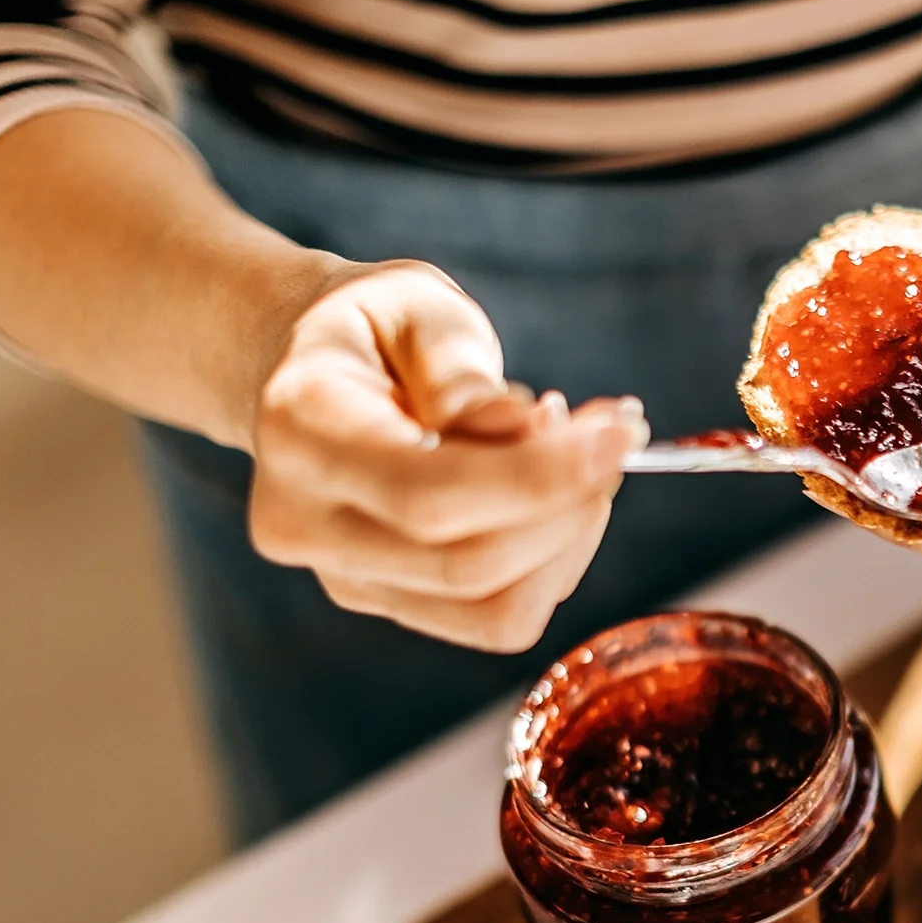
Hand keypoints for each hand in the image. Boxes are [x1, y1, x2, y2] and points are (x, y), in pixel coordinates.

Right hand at [246, 261, 646, 650]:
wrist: (304, 368)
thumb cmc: (371, 326)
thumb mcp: (415, 304)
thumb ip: (460, 371)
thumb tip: (525, 430)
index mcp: (302, 431)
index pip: (427, 492)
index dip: (538, 477)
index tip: (619, 436)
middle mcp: (303, 523)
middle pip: (469, 563)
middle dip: (570, 505)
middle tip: (613, 435)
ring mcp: (342, 577)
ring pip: (495, 609)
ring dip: (570, 538)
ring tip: (580, 455)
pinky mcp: (390, 603)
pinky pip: (499, 617)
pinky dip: (554, 561)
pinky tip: (553, 495)